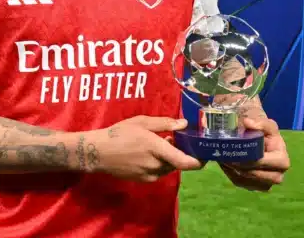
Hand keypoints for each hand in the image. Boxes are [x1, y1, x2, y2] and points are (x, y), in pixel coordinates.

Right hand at [82, 116, 203, 181]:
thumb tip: (184, 124)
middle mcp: (155, 165)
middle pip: (178, 162)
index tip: (205, 155)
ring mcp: (149, 175)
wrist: (97, 153)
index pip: (185, 162)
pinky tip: (149, 152)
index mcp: (156, 149)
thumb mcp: (141, 122)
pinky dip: (160, 163)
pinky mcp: (143, 180)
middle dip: (180, 152)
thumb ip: (165, 123)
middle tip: (177, 140)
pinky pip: (159, 171)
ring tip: (159, 143)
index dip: (199, 161)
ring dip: (169, 157)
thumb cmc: (119, 133)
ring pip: (168, 167)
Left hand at [219, 117, 289, 191]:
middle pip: (259, 176)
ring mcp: (265, 183)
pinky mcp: (254, 186)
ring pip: (248, 182)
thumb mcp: (266, 124)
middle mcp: (277, 175)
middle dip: (243, 168)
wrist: (256, 140)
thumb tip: (248, 122)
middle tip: (228, 158)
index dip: (254, 160)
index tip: (240, 152)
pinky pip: (241, 183)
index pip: (270, 163)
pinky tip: (226, 163)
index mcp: (282, 160)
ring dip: (235, 171)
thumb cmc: (263, 132)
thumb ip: (260, 122)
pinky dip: (231, 173)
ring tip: (225, 159)